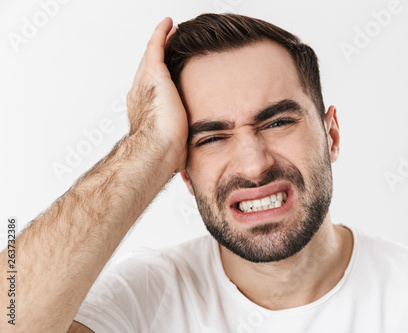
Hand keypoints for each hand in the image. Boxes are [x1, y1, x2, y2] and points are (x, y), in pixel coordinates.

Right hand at [126, 17, 187, 171]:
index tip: (166, 71)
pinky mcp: (154, 75)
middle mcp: (141, 93)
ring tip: (171, 31)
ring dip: (161, 42)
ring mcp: (145, 82)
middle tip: (168, 42)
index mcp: (145, 111)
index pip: (151, 89)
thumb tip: (183, 167)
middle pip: (149, 68)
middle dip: (158, 55)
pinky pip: (156, 46)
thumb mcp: (172, 149)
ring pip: (152, 55)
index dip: (158, 77)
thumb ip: (176, 149)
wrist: (157, 149)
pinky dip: (162, 34)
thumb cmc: (163, 155)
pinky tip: (170, 24)